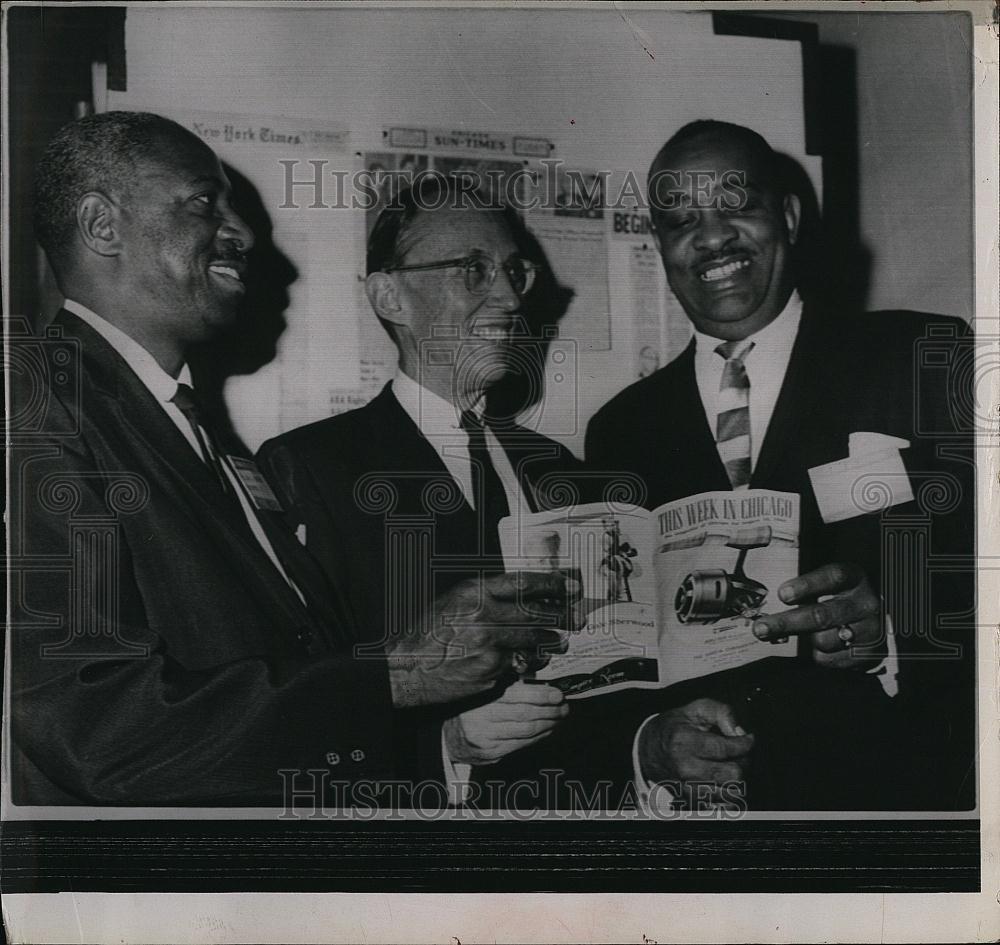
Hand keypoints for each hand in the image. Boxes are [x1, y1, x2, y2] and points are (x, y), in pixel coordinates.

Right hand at [386, 571, 581, 707]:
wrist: (407, 667)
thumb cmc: (429, 633)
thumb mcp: (453, 601)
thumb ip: (485, 595)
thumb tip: (523, 595)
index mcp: (474, 591)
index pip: (524, 583)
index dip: (553, 584)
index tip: (570, 586)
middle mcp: (483, 614)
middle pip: (535, 613)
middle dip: (561, 616)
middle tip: (576, 618)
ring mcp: (488, 644)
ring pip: (532, 641)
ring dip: (550, 641)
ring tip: (560, 642)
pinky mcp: (490, 670)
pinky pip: (519, 664)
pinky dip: (529, 662)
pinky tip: (533, 661)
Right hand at [443, 680, 568, 765]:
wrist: (450, 736)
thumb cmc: (472, 708)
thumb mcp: (485, 690)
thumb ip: (509, 685)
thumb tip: (542, 684)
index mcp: (480, 696)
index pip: (517, 696)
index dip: (541, 694)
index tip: (558, 694)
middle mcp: (481, 717)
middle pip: (525, 714)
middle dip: (550, 710)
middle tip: (564, 707)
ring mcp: (485, 737)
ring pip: (526, 731)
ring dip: (548, 724)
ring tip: (559, 718)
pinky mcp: (490, 753)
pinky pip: (521, 744)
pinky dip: (539, 737)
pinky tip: (547, 730)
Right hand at [639, 699, 753, 790]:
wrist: (648, 748)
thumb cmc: (675, 727)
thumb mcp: (696, 708)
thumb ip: (722, 712)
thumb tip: (739, 731)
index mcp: (684, 742)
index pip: (726, 749)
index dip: (745, 744)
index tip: (748, 739)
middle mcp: (685, 768)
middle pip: (732, 775)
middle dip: (743, 763)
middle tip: (740, 754)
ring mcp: (687, 787)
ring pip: (730, 794)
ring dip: (737, 781)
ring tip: (731, 767)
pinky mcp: (690, 801)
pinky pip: (720, 808)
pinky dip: (728, 797)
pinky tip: (725, 783)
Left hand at [751, 562, 884, 669]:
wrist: (872, 619)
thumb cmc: (839, 596)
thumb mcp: (828, 582)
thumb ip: (804, 588)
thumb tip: (767, 603)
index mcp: (854, 578)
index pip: (833, 577)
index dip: (806, 585)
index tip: (782, 594)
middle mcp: (865, 604)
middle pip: (822, 615)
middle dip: (786, 623)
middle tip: (761, 628)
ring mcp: (869, 630)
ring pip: (824, 640)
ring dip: (803, 641)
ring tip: (798, 636)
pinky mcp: (867, 654)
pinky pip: (830, 660)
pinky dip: (816, 655)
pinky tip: (815, 647)